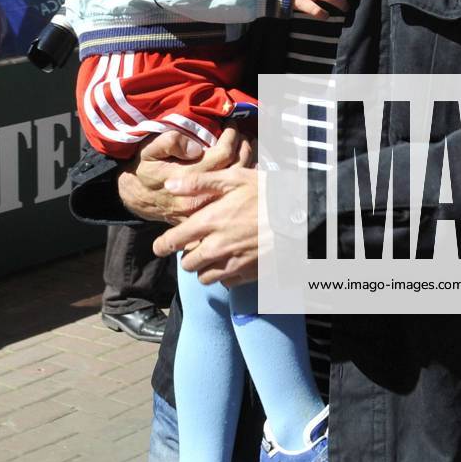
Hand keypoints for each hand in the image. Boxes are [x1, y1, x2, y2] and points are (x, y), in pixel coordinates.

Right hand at [117, 126, 249, 224]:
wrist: (134, 196)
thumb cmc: (144, 169)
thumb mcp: (149, 150)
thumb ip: (170, 143)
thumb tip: (195, 148)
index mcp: (189, 177)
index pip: (223, 154)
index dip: (231, 136)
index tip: (230, 124)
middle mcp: (200, 195)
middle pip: (236, 169)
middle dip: (244, 146)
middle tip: (244, 133)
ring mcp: (205, 208)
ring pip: (237, 183)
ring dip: (248, 160)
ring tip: (248, 145)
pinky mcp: (206, 214)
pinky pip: (231, 196)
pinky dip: (242, 178)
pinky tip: (245, 165)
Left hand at [152, 165, 259, 285]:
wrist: (300, 214)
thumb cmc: (267, 192)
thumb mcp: (234, 178)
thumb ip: (199, 183)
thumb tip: (169, 187)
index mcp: (210, 222)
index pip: (173, 241)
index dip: (162, 245)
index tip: (160, 246)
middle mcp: (217, 247)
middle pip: (187, 264)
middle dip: (187, 256)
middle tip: (195, 245)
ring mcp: (233, 263)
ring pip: (205, 278)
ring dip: (204, 268)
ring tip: (213, 255)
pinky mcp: (249, 274)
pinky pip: (226, 283)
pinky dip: (225, 275)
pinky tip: (232, 261)